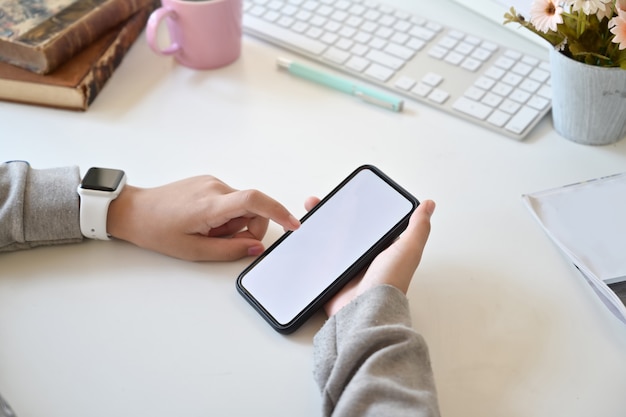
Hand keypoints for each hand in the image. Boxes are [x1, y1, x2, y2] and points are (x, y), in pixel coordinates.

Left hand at [107, 176, 299, 260]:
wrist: (134, 211)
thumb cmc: (157, 230)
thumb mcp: (193, 251)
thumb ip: (229, 250)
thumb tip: (256, 247)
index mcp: (211, 205)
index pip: (254, 201)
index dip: (278, 212)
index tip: (293, 225)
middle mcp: (215, 187)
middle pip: (252, 208)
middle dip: (245, 228)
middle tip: (219, 240)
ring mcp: (212, 182)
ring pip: (241, 206)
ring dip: (232, 223)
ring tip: (205, 231)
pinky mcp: (208, 182)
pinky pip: (230, 200)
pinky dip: (224, 215)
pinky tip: (203, 221)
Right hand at [303, 197, 434, 316]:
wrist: (366, 313)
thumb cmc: (389, 282)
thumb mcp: (408, 249)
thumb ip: (417, 227)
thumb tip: (429, 205)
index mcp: (382, 249)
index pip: (368, 222)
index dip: (355, 207)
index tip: (343, 194)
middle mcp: (364, 259)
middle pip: (343, 231)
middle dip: (329, 215)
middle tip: (315, 203)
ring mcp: (345, 270)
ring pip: (327, 243)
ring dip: (315, 230)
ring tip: (305, 215)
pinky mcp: (330, 280)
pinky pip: (316, 263)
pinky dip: (307, 252)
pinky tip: (298, 238)